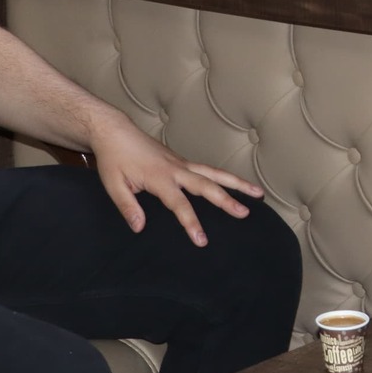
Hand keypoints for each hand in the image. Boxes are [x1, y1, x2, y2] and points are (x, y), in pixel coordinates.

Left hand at [87, 103, 263, 246]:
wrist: (115, 132)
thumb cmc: (113, 160)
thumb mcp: (113, 185)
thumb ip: (127, 207)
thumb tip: (140, 228)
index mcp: (159, 178)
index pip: (179, 204)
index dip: (191, 223)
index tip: (202, 240)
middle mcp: (176, 169)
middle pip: (207, 185)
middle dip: (227, 200)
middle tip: (244, 213)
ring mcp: (182, 163)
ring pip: (215, 173)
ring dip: (237, 183)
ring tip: (258, 193)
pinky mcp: (182, 161)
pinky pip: (208, 170)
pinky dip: (226, 177)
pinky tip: (238, 185)